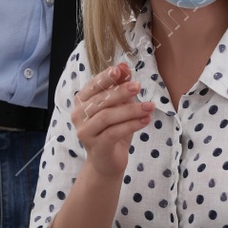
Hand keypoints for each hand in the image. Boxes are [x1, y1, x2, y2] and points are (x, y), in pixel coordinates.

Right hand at [72, 62, 153, 179]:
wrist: (107, 161)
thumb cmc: (112, 129)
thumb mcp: (119, 106)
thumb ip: (119, 86)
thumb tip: (124, 66)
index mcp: (81, 101)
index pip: (93, 85)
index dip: (106, 77)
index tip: (121, 70)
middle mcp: (78, 115)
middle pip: (100, 100)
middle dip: (121, 92)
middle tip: (138, 86)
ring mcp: (85, 132)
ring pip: (107, 116)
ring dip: (131, 109)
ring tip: (150, 106)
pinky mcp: (96, 146)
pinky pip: (114, 132)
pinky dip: (132, 125)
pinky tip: (145, 120)